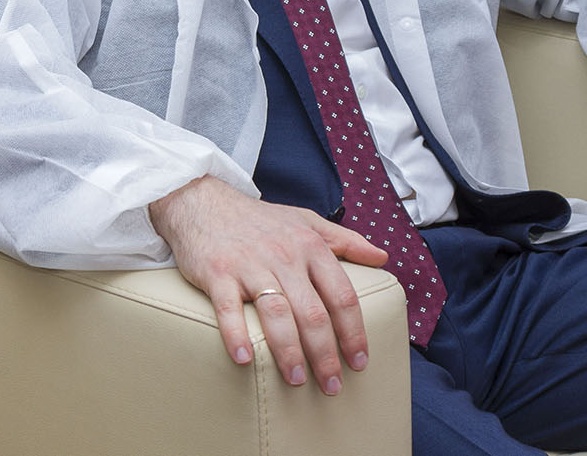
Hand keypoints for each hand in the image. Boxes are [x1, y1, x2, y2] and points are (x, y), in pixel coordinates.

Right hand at [148, 176, 388, 395]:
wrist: (203, 202)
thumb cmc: (259, 219)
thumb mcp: (306, 220)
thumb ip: (345, 240)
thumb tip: (383, 256)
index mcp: (310, 246)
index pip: (342, 295)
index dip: (354, 331)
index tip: (359, 361)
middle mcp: (284, 256)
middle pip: (312, 312)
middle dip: (325, 353)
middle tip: (332, 386)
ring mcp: (249, 265)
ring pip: (276, 314)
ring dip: (288, 352)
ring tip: (298, 380)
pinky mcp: (217, 273)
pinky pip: (229, 309)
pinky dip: (236, 335)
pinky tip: (245, 360)